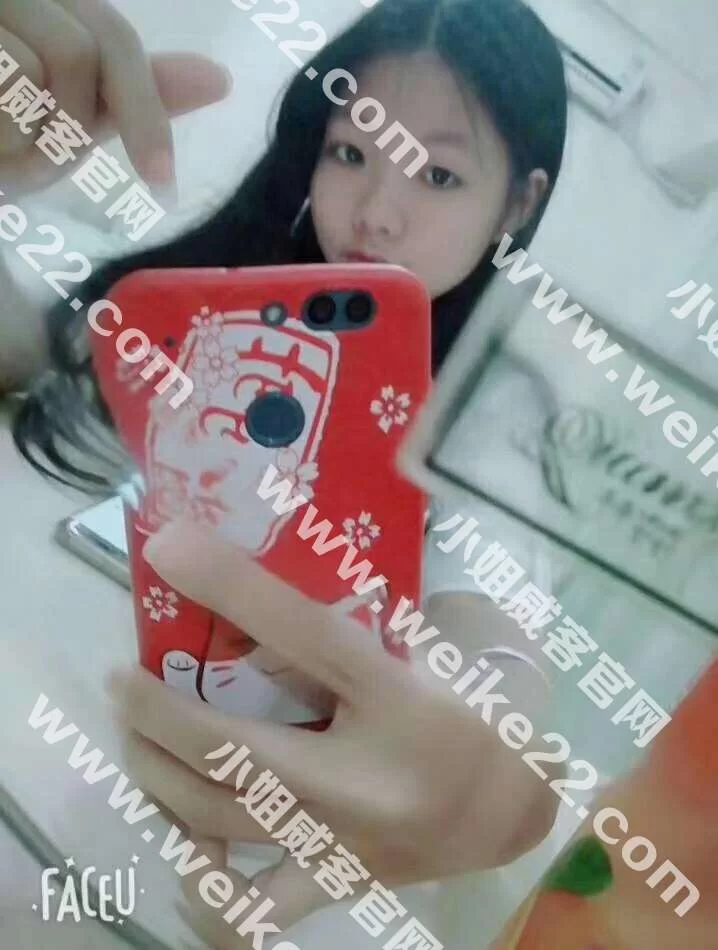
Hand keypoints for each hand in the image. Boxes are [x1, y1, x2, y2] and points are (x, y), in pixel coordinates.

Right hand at [0, 0, 231, 194]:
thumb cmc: (0, 140)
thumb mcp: (69, 118)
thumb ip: (136, 94)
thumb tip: (220, 78)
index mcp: (46, 5)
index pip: (111, 38)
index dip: (144, 111)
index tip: (162, 185)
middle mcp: (17, 0)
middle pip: (80, 52)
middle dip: (67, 128)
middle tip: (27, 164)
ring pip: (37, 70)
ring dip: (27, 141)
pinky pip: (8, 80)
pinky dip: (5, 143)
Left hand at [108, 518, 555, 947]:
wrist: (525, 811)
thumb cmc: (490, 708)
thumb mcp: (455, 641)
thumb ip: (386, 612)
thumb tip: (288, 595)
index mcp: (403, 702)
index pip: (304, 634)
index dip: (231, 586)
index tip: (169, 547)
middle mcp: (367, 780)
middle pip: (233, 748)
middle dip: (158, 709)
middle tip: (123, 677)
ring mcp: (347, 843)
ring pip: (223, 821)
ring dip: (158, 776)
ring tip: (135, 738)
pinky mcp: (340, 880)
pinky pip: (257, 905)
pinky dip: (205, 882)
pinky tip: (181, 844)